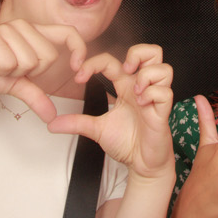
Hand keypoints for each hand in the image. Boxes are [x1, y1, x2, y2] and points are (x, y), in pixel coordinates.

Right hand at [0, 21, 86, 120]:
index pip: (68, 33)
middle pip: (48, 57)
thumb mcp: (14, 85)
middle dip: (28, 72)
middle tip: (8, 68)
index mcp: (33, 34)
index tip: (78, 69)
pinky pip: (10, 63)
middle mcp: (23, 27)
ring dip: (11, 72)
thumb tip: (52, 115)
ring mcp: (8, 29)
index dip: (78, 48)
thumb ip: (35, 96)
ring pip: (29, 62)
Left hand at [48, 44, 173, 176]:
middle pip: (151, 52)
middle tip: (124, 70)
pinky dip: (152, 94)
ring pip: (163, 68)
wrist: (143, 165)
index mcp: (125, 88)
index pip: (112, 61)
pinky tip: (143, 104)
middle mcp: (141, 89)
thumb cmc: (127, 144)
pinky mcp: (163, 112)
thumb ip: (76, 123)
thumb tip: (52, 124)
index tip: (78, 77)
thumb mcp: (96, 130)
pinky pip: (165, 92)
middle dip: (137, 53)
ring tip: (135, 92)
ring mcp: (154, 99)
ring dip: (146, 75)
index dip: (93, 63)